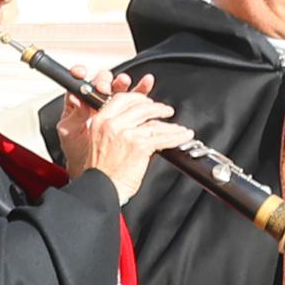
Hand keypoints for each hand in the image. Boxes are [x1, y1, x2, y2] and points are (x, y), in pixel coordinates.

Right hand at [65, 82, 192, 202]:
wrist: (101, 186)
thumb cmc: (102, 170)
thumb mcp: (102, 141)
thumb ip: (119, 129)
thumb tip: (142, 125)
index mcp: (100, 120)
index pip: (121, 99)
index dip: (138, 98)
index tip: (147, 101)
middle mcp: (112, 124)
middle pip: (140, 107)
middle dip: (157, 107)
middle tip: (166, 110)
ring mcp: (126, 134)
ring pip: (154, 122)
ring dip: (170, 124)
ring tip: (178, 126)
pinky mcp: (140, 146)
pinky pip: (163, 137)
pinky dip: (177, 136)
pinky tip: (184, 135)